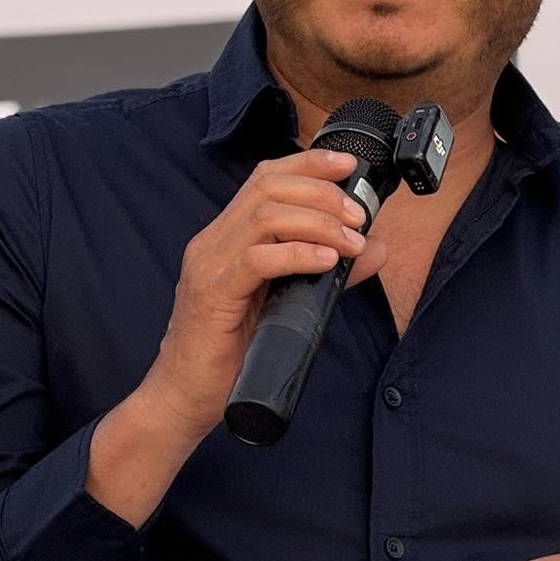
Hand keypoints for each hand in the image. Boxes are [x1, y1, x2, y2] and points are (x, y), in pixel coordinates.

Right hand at [138, 148, 388, 442]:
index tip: (348, 166)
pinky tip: (326, 262)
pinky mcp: (212, 293)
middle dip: (321, 193)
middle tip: (358, 217)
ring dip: (318, 222)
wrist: (184, 397)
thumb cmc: (231, 353)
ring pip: (265, 217)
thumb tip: (375, 249)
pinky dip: (298, 254)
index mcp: (226, 237)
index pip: (264, 178)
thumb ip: (327, 271)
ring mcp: (208, 264)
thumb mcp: (287, 302)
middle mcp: (213, 241)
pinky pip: (257, 259)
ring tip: (351, 242)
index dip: (307, 163)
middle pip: (268, 188)